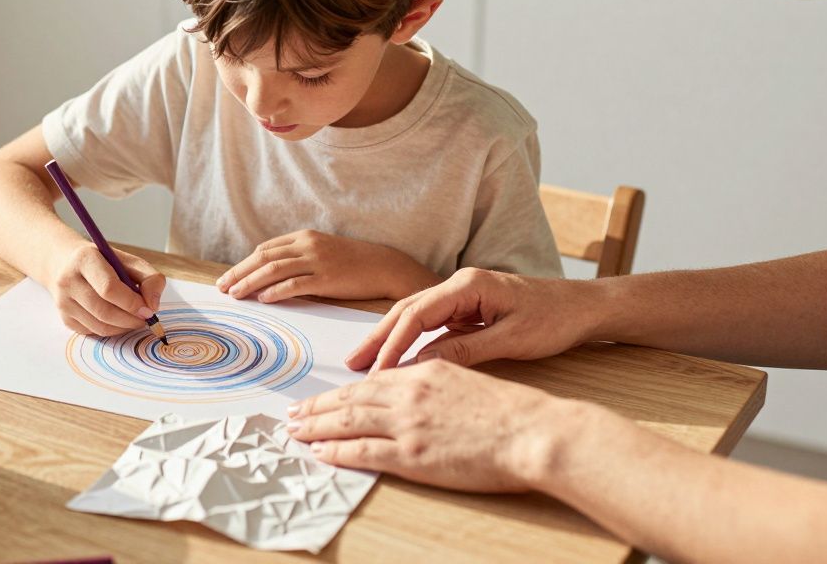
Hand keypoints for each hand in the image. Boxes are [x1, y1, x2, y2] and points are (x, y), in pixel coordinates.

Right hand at [45, 242, 164, 336]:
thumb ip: (149, 278)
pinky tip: (118, 320)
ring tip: (134, 319)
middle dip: (131, 320)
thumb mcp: (129, 261)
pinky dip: (112, 330)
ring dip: (124, 327)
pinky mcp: (65, 318)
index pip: (109, 288)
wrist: (67, 264)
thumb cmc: (104, 263)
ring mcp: (63, 302)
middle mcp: (68, 281)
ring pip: (100, 326)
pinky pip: (93, 332)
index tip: (148, 309)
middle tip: (145, 319)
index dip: (132, 303)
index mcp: (85, 259)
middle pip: (104, 311)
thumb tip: (152, 305)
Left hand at [216, 230, 437, 302]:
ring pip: (274, 269)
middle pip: (263, 257)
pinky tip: (263, 299)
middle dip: (239, 273)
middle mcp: (307, 245)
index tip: (227, 278)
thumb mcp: (321, 253)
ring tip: (236, 294)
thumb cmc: (351, 263)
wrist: (384, 266)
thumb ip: (297, 259)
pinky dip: (275, 291)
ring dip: (251, 282)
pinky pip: (295, 284)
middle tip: (222, 287)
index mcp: (304, 237)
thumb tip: (269, 275)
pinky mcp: (327, 278)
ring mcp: (317, 260)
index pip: (264, 249)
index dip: (243, 264)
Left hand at [287, 359, 581, 492]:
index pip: (373, 380)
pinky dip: (335, 450)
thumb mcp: (468, 381)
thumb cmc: (512, 412)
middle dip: (318, 405)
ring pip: (347, 420)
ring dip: (316, 425)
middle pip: (351, 398)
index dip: (344, 390)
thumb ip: (436, 383)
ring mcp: (408, 423)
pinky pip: (361, 450)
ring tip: (295, 430)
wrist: (532, 431)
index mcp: (425, 372)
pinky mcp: (412, 453)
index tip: (325, 397)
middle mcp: (409, 393)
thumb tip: (413, 389)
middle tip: (294, 412)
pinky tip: (319, 452)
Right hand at [347, 268, 603, 371]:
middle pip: (407, 310)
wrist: (585, 307)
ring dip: (390, 339)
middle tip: (353, 364)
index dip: (393, 343)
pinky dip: (411, 341)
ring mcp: (463, 296)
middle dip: (378, 337)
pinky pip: (432, 324)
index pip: (417, 314)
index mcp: (468, 285)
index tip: (377, 370)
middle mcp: (460, 285)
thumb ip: (466, 350)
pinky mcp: (468, 309)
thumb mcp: (512, 340)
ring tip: (366, 363)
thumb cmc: (556, 319)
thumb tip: (423, 365)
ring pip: (415, 316)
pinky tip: (398, 358)